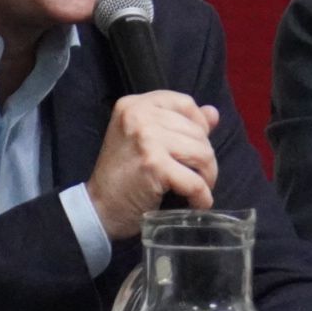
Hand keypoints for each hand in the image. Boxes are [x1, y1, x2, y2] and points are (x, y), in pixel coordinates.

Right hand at [86, 91, 220, 238]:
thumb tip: (213, 113)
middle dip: (205, 157)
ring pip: (202, 153)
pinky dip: (201, 196)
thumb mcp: (145, 139)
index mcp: (135, 104)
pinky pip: (195, 181)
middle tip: (198, 176)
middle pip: (197, 130)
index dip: (199, 125)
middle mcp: (139, 115)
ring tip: (199, 190)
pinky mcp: (154, 165)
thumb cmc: (123, 174)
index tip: (196, 146)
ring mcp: (146, 138)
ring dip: (207, 176)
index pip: (184, 103)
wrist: (98, 207)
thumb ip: (178, 122)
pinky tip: (197, 203)